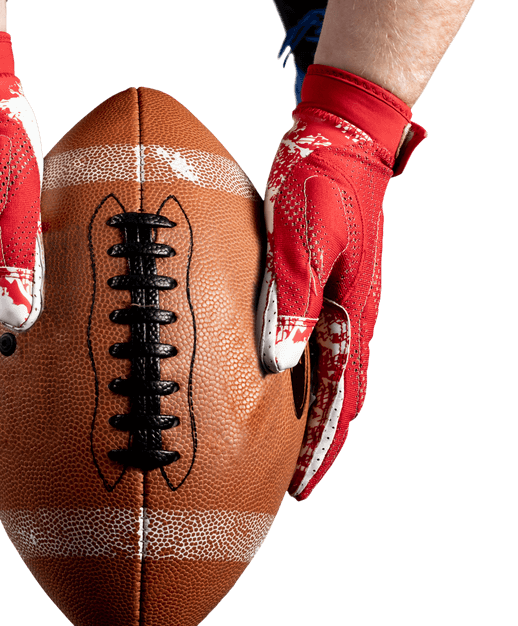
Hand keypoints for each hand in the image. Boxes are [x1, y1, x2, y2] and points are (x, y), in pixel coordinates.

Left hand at [257, 65, 425, 499]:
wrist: (340, 137)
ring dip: (306, 411)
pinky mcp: (322, 280)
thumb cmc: (322, 180)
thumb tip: (280, 363)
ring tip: (277, 443)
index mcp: (353, 311)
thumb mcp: (304, 237)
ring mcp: (338, 297)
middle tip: (287, 482)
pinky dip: (298, 372)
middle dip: (316, 441)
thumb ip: (292, 297)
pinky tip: (271, 374)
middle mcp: (350, 312)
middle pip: (337, 393)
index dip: (322, 444)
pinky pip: (312, 340)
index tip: (300, 488)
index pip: (341, 396)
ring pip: (326, 371)